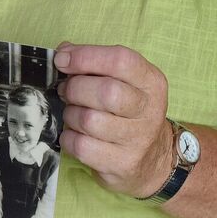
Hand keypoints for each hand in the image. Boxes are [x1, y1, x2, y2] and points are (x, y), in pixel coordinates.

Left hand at [53, 42, 173, 197]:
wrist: (154, 160)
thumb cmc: (128, 112)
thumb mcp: (123, 81)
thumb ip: (94, 62)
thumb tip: (62, 53)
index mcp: (151, 82)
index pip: (120, 60)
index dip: (85, 57)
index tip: (62, 60)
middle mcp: (150, 110)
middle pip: (105, 92)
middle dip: (74, 88)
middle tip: (66, 91)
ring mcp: (138, 140)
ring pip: (89, 120)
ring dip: (70, 114)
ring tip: (74, 114)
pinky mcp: (123, 164)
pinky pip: (81, 146)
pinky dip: (69, 138)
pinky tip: (76, 135)